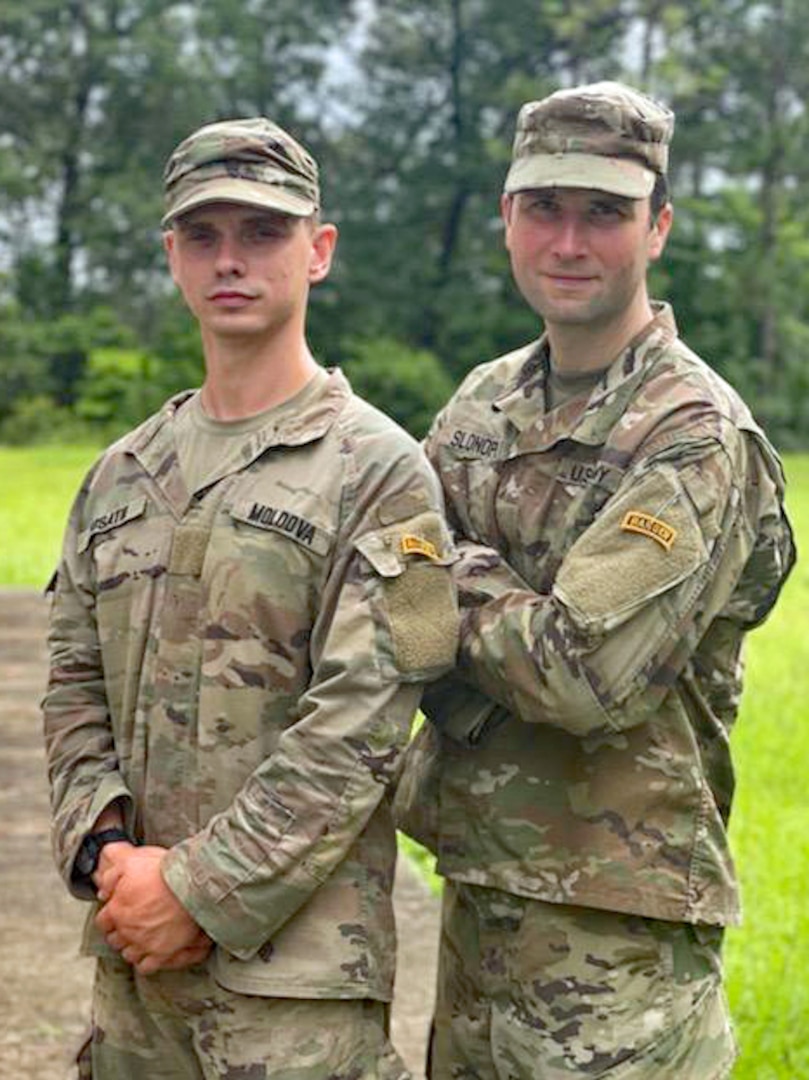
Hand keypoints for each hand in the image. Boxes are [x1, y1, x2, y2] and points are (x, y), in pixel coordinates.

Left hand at [95, 845, 211, 974]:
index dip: (109, 915)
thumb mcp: (131, 863)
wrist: (191, 886)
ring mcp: (143, 944)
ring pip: (128, 954)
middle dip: (120, 932)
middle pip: (114, 939)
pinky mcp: (160, 954)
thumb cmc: (164, 872)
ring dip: (131, 947)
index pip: (103, 921)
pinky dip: (145, 962)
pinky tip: (150, 953)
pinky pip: (146, 967)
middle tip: (129, 924)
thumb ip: (111, 876)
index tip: (116, 912)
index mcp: (117, 909)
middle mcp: (127, 930)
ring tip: (139, 939)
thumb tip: (102, 890)